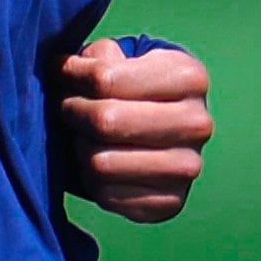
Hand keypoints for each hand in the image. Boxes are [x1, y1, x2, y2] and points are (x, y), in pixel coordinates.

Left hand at [59, 38, 212, 224]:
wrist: (164, 128)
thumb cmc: (133, 85)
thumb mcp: (121, 58)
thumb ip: (95, 58)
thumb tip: (64, 69)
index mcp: (189, 78)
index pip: (103, 79)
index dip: (71, 76)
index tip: (63, 73)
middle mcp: (197, 124)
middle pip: (105, 121)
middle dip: (74, 113)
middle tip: (69, 108)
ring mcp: (188, 166)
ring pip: (101, 163)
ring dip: (80, 148)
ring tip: (83, 136)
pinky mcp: (171, 202)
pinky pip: (107, 195)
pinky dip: (90, 180)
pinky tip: (98, 162)